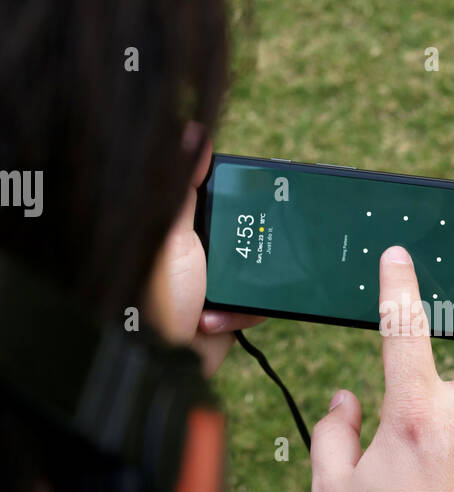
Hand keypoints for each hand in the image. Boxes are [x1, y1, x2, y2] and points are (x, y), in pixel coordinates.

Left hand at [147, 128, 262, 375]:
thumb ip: (183, 185)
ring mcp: (211, 284)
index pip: (216, 198)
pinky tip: (213, 322)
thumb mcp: (170, 233)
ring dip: (242, 292)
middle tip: (244, 253)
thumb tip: (194, 130)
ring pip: (256, 272)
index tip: (259, 194)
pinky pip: (256, 305)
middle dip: (248, 250)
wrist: (162, 361)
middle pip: (242, 234)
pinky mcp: (227, 314)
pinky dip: (241, 315)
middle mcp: (194, 254)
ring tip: (213, 303)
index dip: (237, 197)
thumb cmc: (156, 298)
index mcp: (178, 229)